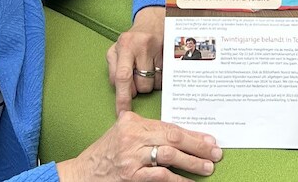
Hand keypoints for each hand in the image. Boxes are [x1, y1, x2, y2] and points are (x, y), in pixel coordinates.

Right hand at [57, 111, 222, 180]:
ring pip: (169, 155)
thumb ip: (147, 132)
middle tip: (215, 152)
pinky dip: (178, 180)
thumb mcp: (123, 134)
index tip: (208, 140)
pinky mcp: (131, 175)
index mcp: (132, 122)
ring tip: (207, 167)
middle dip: (197, 146)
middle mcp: (131, 136)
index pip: (169, 126)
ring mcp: (131, 156)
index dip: (192, 134)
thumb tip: (183, 137)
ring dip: (192, 162)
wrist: (83, 173)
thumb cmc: (105, 154)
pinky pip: (160, 176)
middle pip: (172, 137)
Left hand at [107, 6, 164, 114]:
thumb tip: (119, 90)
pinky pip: (164, 80)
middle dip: (137, 89)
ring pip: (153, 84)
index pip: (122, 77)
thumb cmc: (132, 40)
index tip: (122, 112)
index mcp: (125, 46)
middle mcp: (141, 46)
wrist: (153, 21)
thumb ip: (114, 69)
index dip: (122, 97)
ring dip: (149, 84)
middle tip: (136, 77)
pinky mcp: (170, 54)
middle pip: (140, 84)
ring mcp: (157, 50)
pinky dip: (159, 79)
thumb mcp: (117, 49)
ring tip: (147, 69)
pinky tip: (156, 67)